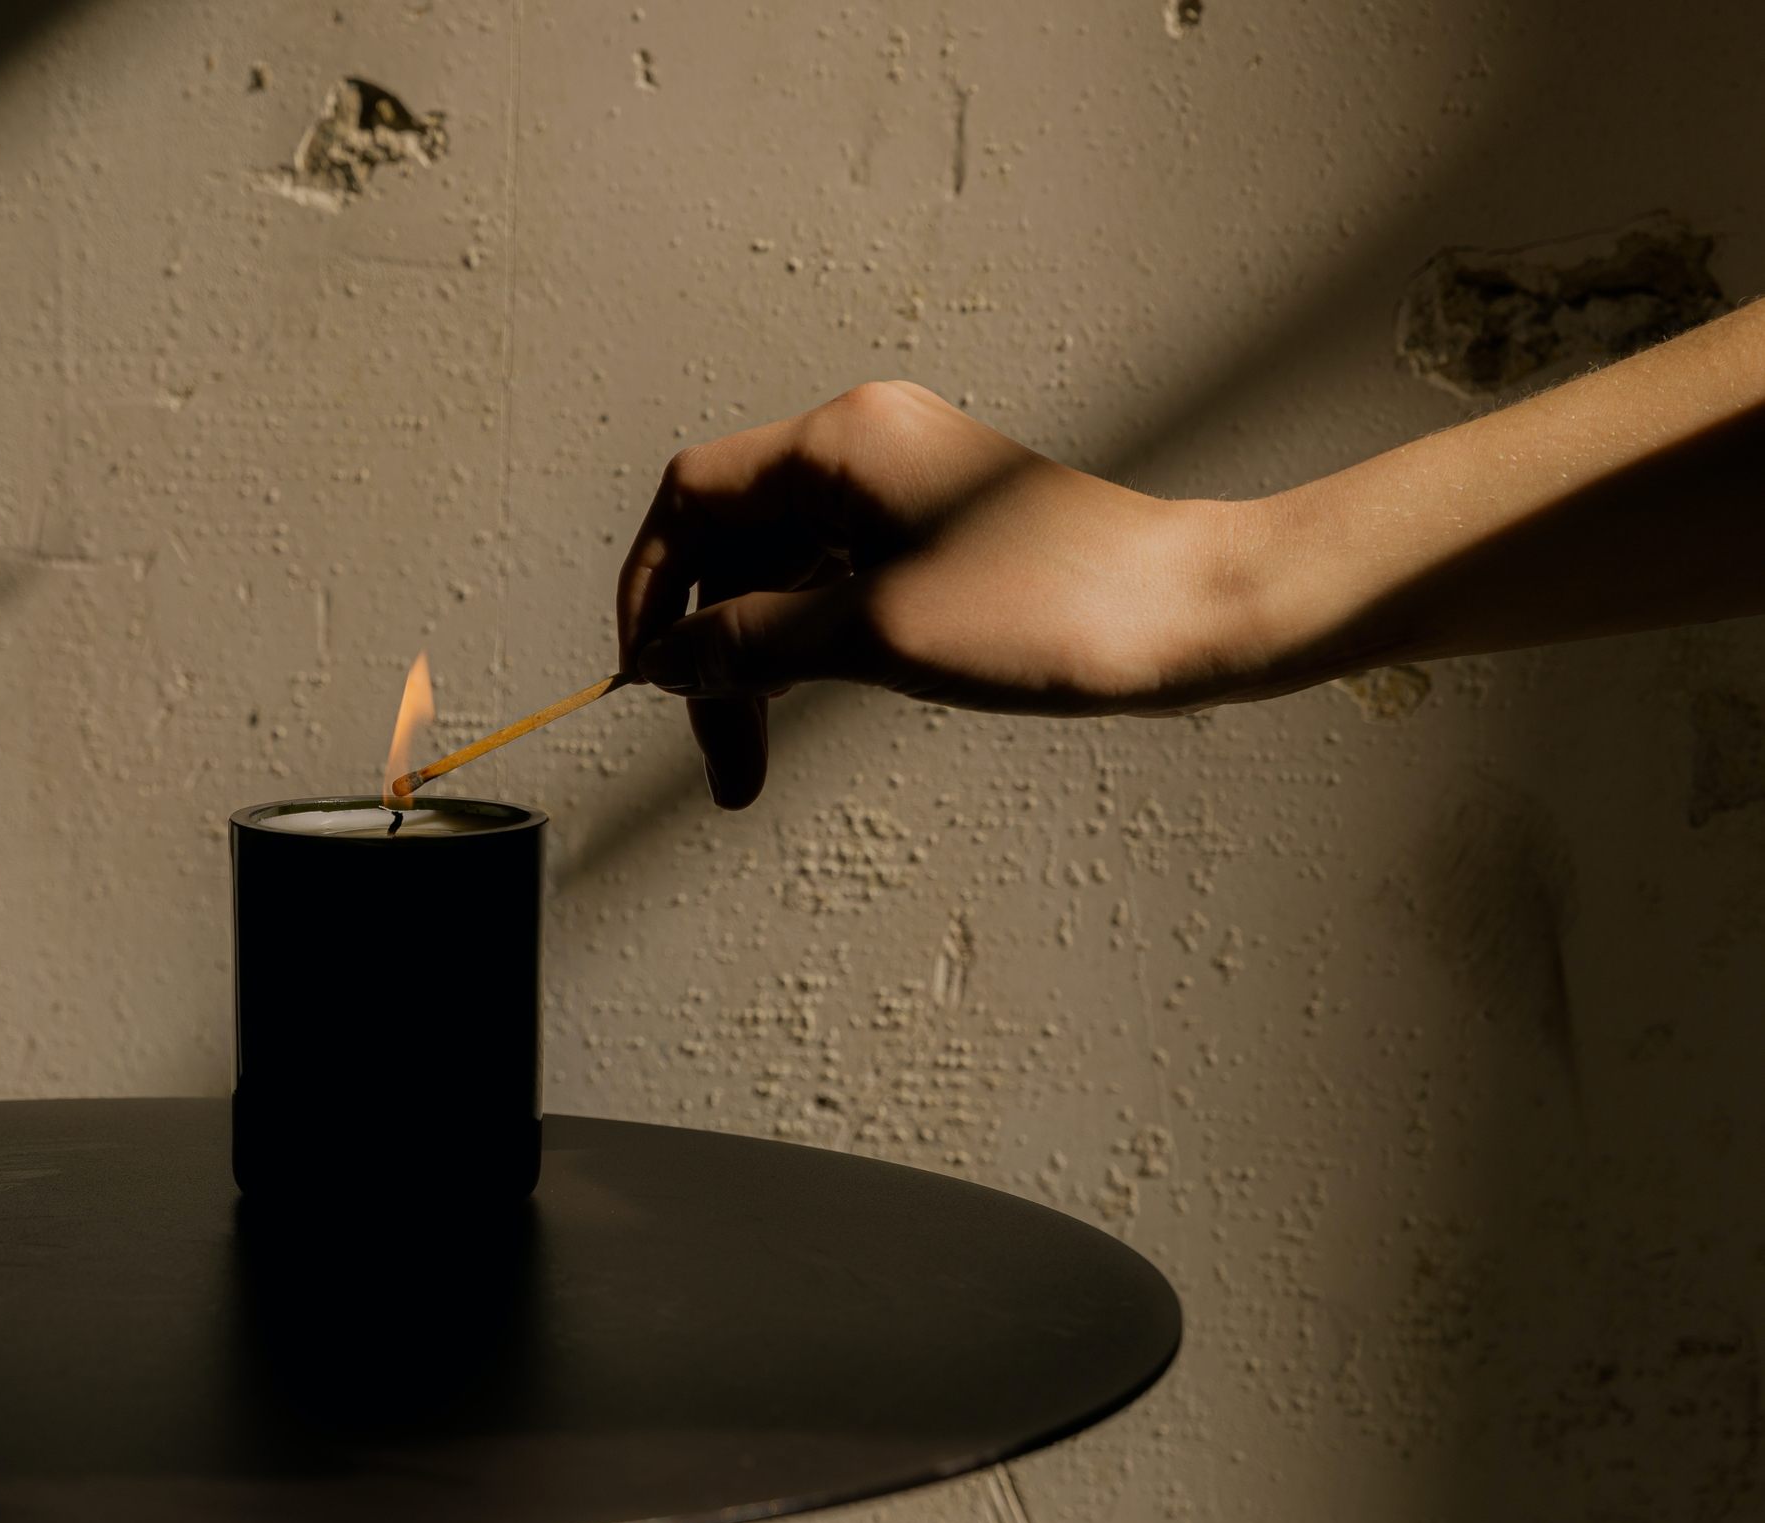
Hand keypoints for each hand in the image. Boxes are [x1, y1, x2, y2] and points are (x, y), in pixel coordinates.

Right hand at [615, 381, 1267, 807]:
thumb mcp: (875, 635)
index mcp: (842, 443)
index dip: (649, 589)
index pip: (690, 498)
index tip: (646, 679)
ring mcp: (904, 488)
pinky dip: (805, 644)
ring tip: (753, 761)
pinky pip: (832, 580)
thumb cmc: (1055, 612)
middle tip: (720, 758)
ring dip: (757, 663)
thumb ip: (752, 643)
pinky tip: (805, 704)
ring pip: (781, 574)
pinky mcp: (938, 531)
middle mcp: (865, 446)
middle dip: (711, 651)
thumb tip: (665, 662)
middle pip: (733, 545)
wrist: (1194, 615)